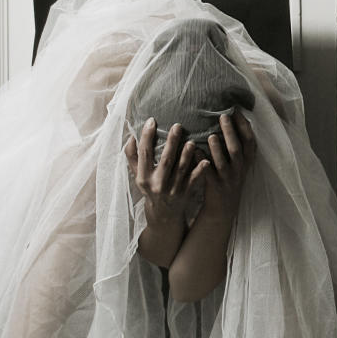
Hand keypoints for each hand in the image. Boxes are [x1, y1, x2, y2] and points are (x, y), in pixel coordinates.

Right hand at [124, 119, 209, 266]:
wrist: (162, 217)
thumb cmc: (149, 190)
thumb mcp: (138, 176)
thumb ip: (133, 157)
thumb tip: (131, 136)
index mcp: (143, 177)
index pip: (144, 153)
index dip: (146, 137)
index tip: (151, 120)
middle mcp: (157, 184)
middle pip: (165, 160)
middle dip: (171, 143)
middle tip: (178, 125)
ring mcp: (172, 190)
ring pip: (180, 170)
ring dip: (186, 155)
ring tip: (192, 141)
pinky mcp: (185, 194)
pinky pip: (193, 181)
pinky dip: (199, 172)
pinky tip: (205, 161)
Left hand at [191, 110, 256, 228]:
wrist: (223, 209)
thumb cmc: (229, 179)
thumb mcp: (239, 164)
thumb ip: (237, 145)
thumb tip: (230, 118)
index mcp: (246, 162)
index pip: (250, 141)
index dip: (244, 126)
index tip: (237, 111)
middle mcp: (239, 170)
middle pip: (237, 149)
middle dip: (231, 132)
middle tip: (223, 116)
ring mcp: (227, 179)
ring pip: (224, 163)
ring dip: (218, 149)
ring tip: (211, 136)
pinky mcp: (215, 187)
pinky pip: (208, 174)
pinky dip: (202, 162)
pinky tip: (195, 152)